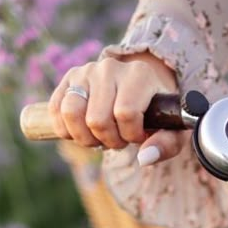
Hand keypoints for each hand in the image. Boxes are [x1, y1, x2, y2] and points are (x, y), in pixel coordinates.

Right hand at [48, 52, 188, 163]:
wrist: (143, 84)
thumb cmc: (158, 111)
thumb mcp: (171, 128)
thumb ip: (166, 144)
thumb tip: (144, 159)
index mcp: (139, 75)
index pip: (125, 114)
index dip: (130, 135)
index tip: (138, 135)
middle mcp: (110, 68)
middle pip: (97, 120)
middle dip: (108, 141)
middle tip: (119, 138)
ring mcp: (87, 71)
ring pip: (71, 113)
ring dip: (84, 137)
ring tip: (100, 136)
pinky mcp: (69, 78)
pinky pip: (56, 110)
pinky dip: (65, 130)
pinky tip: (83, 132)